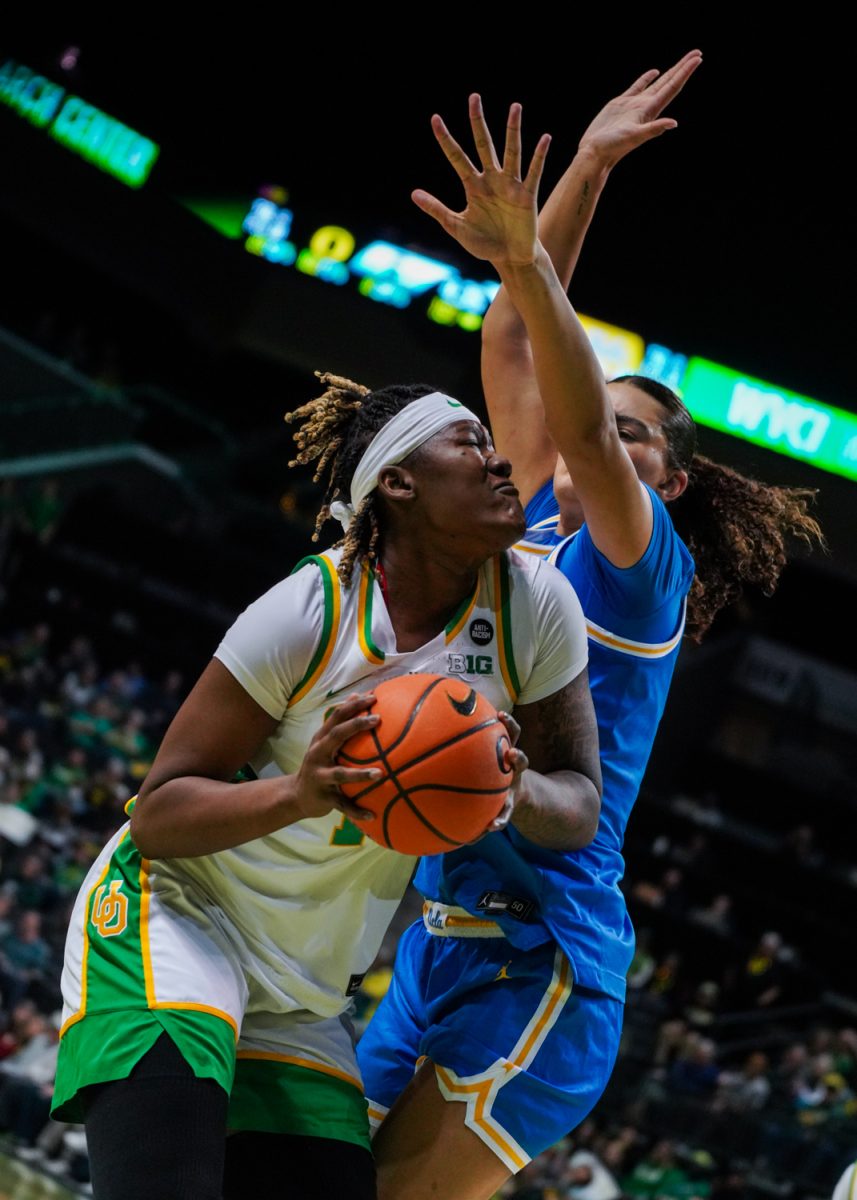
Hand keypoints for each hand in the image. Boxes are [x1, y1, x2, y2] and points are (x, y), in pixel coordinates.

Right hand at [293, 693, 381, 822]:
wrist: (295, 795)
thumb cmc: (319, 764)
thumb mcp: (325, 742)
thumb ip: (340, 722)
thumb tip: (358, 694)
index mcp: (320, 739)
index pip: (336, 716)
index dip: (353, 705)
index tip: (373, 697)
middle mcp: (317, 755)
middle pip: (336, 736)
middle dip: (356, 726)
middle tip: (377, 720)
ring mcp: (320, 776)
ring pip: (340, 774)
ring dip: (360, 774)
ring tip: (380, 773)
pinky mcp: (323, 797)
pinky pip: (342, 805)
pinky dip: (357, 810)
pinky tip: (372, 815)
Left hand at [412, 94, 549, 268]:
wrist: (509, 258)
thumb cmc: (484, 243)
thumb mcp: (456, 226)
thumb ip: (437, 209)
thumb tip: (413, 194)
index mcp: (473, 186)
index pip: (457, 157)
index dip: (445, 139)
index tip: (435, 119)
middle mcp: (491, 179)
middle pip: (484, 145)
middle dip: (477, 122)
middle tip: (474, 98)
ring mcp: (510, 185)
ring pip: (511, 152)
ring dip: (513, 130)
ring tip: (515, 107)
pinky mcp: (527, 195)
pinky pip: (533, 172)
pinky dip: (539, 156)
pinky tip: (544, 139)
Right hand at [479, 710, 528, 836]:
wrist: (511, 787)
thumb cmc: (491, 801)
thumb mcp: (485, 814)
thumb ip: (474, 828)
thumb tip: (454, 844)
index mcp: (507, 795)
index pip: (507, 807)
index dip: (501, 818)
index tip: (494, 827)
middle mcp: (511, 774)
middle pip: (521, 764)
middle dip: (519, 760)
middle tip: (512, 755)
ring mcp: (509, 756)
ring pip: (515, 738)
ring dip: (511, 728)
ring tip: (501, 716)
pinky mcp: (505, 739)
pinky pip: (502, 725)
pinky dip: (498, 717)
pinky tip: (486, 705)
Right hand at [578, 50, 701, 169]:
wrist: (594, 153)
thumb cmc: (612, 147)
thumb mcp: (634, 137)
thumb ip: (653, 129)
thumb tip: (673, 123)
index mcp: (650, 110)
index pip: (672, 87)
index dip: (685, 72)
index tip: (697, 58)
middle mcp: (646, 106)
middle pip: (669, 82)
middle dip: (683, 68)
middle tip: (697, 53)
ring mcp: (634, 105)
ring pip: (657, 83)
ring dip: (670, 72)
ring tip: (683, 61)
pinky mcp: (621, 104)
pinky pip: (638, 87)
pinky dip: (647, 78)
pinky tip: (654, 72)